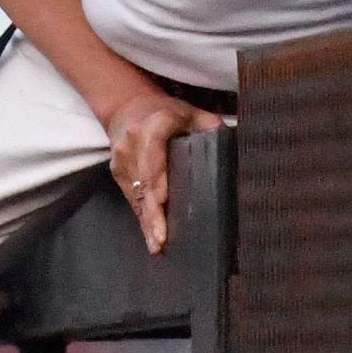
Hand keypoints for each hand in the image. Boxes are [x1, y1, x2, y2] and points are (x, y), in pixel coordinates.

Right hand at [102, 91, 223, 253]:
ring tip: (157, 245)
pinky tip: (150, 236)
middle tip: (161, 239)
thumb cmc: (164, 111)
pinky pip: (131, 198)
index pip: (154, 158)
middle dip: (152, 214)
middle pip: (143, 184)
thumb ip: (210, 126)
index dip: (157, 181)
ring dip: (146, 221)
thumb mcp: (189, 112)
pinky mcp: (117, 173)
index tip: (163, 201)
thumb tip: (234, 146)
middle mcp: (132, 145)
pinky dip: (142, 217)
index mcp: (152, 128)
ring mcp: (122, 161)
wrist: (125, 106)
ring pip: (136, 196)